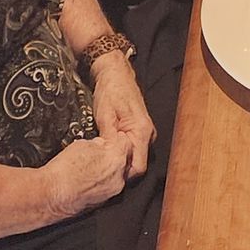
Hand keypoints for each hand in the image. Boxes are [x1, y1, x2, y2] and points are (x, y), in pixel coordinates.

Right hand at [41, 128, 130, 222]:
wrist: (51, 194)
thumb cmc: (63, 171)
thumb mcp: (82, 145)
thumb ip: (99, 143)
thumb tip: (102, 144)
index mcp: (115, 158)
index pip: (125, 141)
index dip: (116, 137)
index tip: (110, 136)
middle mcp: (118, 176)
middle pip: (126, 158)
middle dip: (116, 152)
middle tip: (102, 150)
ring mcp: (113, 190)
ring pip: (120, 173)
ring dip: (111, 167)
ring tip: (93, 164)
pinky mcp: (105, 200)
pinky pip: (111, 185)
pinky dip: (105, 180)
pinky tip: (91, 176)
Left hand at [90, 51, 154, 179]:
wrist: (115, 74)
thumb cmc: (110, 92)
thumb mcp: (105, 115)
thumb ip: (110, 138)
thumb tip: (110, 159)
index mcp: (142, 131)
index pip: (138, 167)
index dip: (123, 174)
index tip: (107, 174)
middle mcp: (148, 134)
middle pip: (138, 165)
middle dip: (121, 169)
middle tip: (101, 167)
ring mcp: (146, 133)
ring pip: (135, 158)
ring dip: (121, 160)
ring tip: (103, 158)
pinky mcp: (140, 131)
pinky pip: (134, 149)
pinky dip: (122, 152)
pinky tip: (108, 149)